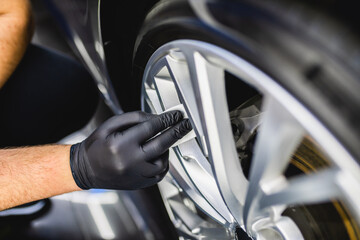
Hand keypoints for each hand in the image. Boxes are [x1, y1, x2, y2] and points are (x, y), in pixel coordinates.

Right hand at [69, 111, 191, 189]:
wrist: (85, 169)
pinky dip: (163, 163)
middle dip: (177, 132)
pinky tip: (160, 155)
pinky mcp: (138, 184)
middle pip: (162, 144)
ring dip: (168, 149)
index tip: (176, 115)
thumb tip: (155, 117)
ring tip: (164, 141)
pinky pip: (159, 174)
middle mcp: (130, 161)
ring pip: (163, 161)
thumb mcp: (110, 125)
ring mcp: (135, 175)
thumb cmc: (96, 146)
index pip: (151, 128)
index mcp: (121, 144)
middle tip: (186, 124)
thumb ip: (133, 118)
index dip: (167, 119)